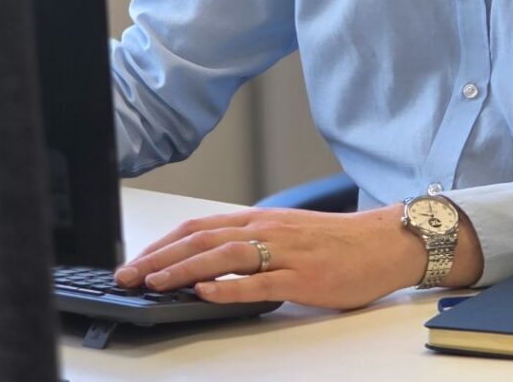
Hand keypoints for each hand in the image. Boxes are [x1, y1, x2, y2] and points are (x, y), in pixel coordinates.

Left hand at [113, 204, 482, 309]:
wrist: (384, 242)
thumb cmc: (336, 241)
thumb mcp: (288, 235)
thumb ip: (253, 244)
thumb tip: (212, 262)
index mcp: (261, 219)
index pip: (200, 226)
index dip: (164, 242)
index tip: (136, 258)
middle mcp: (268, 229)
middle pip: (203, 237)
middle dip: (160, 256)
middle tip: (128, 274)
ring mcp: (285, 252)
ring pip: (224, 255)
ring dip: (184, 269)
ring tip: (153, 282)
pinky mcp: (304, 276)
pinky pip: (260, 281)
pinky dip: (229, 286)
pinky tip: (206, 291)